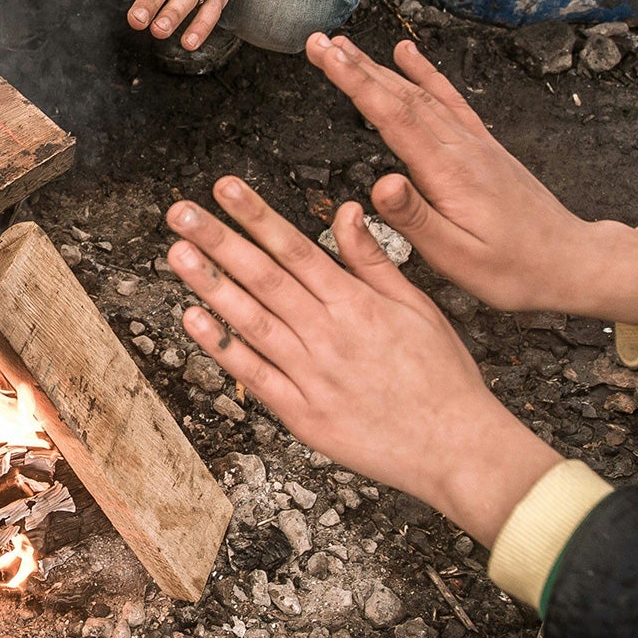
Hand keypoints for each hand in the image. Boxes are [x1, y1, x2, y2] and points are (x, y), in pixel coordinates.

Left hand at [165, 178, 560, 546]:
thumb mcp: (417, 307)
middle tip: (180, 212)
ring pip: (251, 321)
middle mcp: (330, 335)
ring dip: (210, 285)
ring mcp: (312, 376)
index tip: (225, 188)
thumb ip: (373, 259)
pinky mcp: (302, 414)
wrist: (460, 449)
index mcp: (358, 305)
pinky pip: (254, 375)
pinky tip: (191, 319)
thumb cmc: (442, 377)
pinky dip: (221, 347)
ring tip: (177, 252)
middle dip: (219, 241)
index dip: (257, 216)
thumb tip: (346, 209)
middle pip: (264, 278)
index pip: (296, 248)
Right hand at [306, 34, 637, 322]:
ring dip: (378, 67)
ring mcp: (474, 143)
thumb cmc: (514, 269)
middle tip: (317, 41)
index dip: (355, 83)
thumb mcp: (459, 258)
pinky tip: (408, 54)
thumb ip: (416, 219)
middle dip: (355, 66)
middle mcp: (461, 148)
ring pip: (420, 94)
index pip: (393, 116)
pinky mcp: (483, 147)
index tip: (325, 56)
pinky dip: (426, 73)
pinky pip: (450, 100)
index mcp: (449, 174)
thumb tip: (379, 184)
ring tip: (343, 46)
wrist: (573, 263)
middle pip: (401, 95)